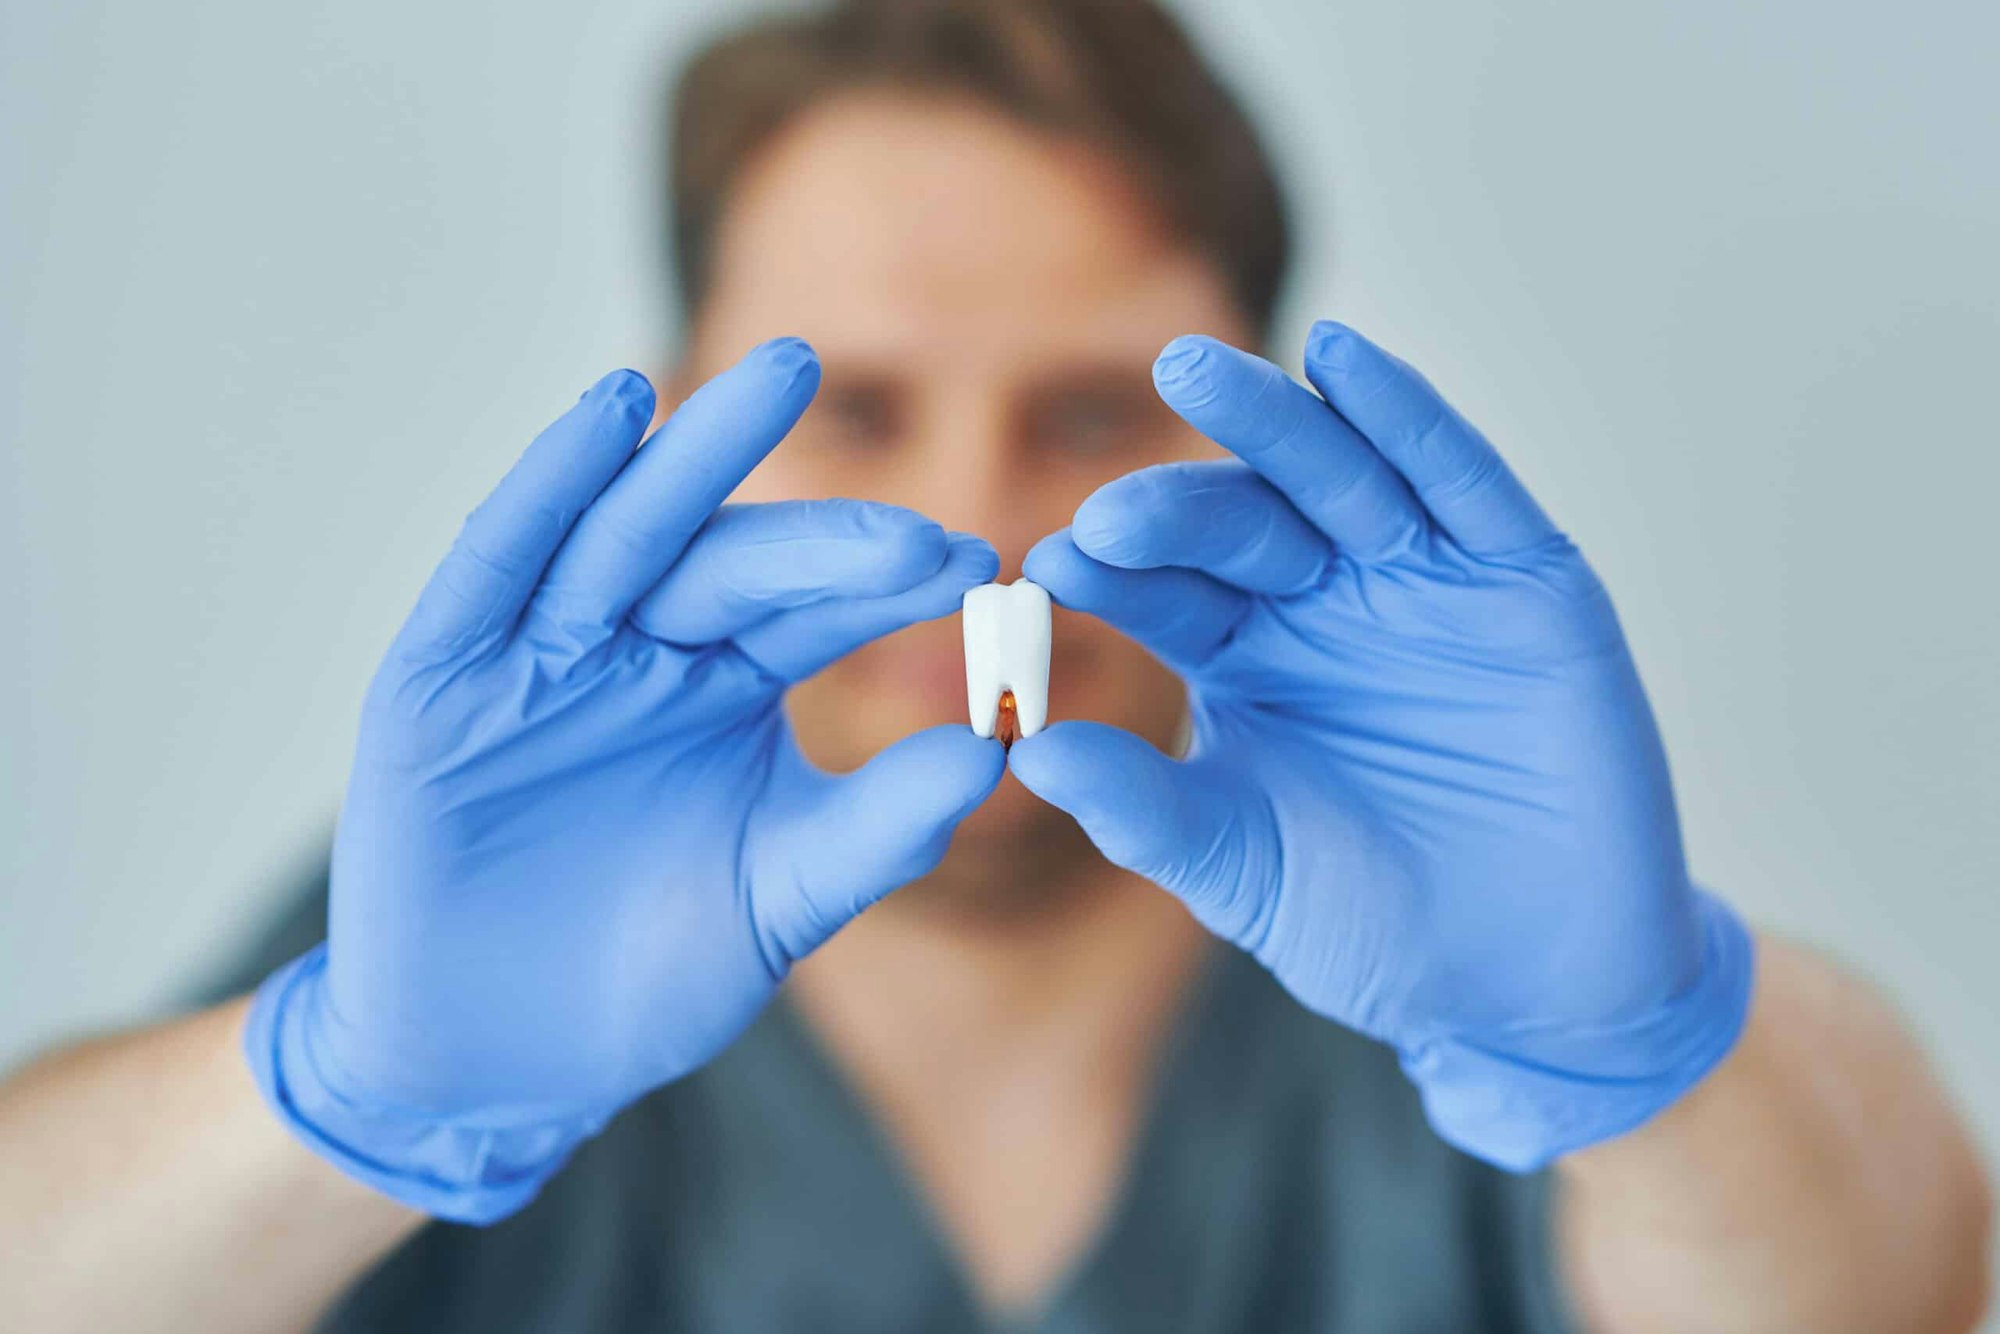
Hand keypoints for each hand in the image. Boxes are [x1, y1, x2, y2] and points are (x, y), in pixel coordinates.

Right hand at [245, 340, 1003, 1220]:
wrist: (506, 1061)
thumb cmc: (647, 977)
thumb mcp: (778, 900)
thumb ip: (879, 830)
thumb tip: (994, 750)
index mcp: (725, 686)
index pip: (815, 611)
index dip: (887, 583)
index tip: (978, 566)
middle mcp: (641, 649)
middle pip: (734, 557)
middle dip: (825, 531)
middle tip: (914, 519)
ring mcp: (539, 653)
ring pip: (625, 533)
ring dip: (697, 452)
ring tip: (784, 377)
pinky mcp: (440, 676)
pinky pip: (496, 565)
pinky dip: (547, 487)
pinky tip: (611, 413)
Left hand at [1010, 322, 1752, 1169]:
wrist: (1527, 980)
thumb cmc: (1370, 925)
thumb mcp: (1241, 867)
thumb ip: (1142, 809)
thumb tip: (1023, 753)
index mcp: (1238, 652)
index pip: (1162, 590)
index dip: (1112, 572)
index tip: (1046, 567)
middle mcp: (1320, 597)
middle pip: (1237, 521)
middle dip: (1173, 507)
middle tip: (1110, 512)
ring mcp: (1422, 577)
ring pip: (1336, 476)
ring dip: (1268, 422)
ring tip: (1190, 371)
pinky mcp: (1524, 576)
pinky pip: (1462, 483)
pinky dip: (1408, 420)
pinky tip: (1346, 362)